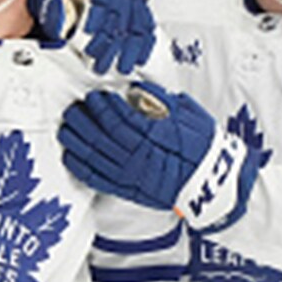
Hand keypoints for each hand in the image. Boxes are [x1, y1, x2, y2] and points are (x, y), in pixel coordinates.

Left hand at [32, 0, 155, 74]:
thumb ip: (56, 9)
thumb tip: (62, 32)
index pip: (99, 4)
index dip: (96, 27)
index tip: (89, 46)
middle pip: (117, 16)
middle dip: (110, 45)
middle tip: (102, 64)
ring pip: (133, 19)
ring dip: (128, 46)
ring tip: (123, 65)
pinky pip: (144, 17)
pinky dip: (144, 37)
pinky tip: (141, 52)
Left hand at [61, 80, 257, 227]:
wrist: (213, 185)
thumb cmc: (204, 149)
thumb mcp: (190, 116)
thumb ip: (163, 102)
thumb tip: (140, 91)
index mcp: (156, 136)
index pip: (121, 118)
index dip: (104, 106)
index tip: (97, 96)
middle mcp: (141, 156)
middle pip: (102, 135)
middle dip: (85, 119)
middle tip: (76, 107)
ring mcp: (133, 176)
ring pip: (95, 156)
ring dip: (77, 139)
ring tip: (67, 126)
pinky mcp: (128, 190)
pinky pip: (97, 179)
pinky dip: (80, 166)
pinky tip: (70, 155)